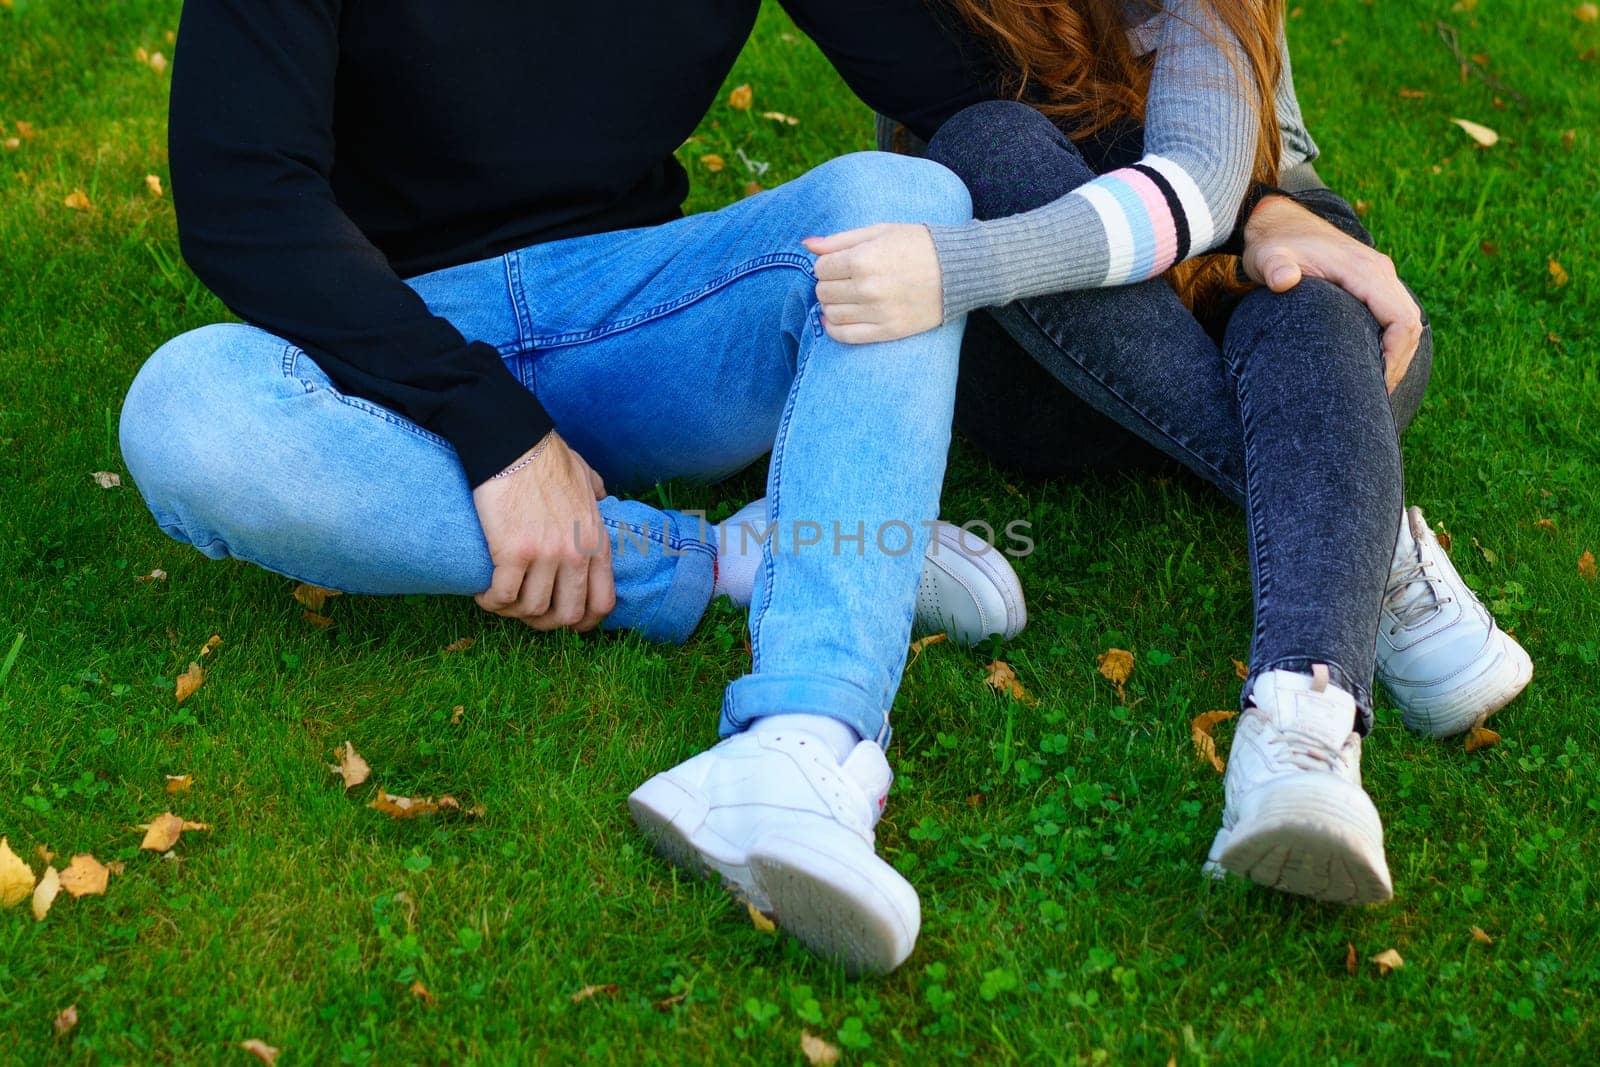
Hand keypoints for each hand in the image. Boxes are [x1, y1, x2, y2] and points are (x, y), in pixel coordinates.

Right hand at [471, 432, 614, 631]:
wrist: (514, 444)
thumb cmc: (547, 457)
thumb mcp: (587, 476)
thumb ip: (597, 493)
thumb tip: (603, 495)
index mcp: (596, 541)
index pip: (602, 602)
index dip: (584, 622)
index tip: (565, 621)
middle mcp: (575, 554)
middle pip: (566, 615)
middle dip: (545, 622)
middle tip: (525, 612)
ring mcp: (546, 555)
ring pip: (531, 609)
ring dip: (512, 611)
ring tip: (500, 599)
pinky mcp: (513, 552)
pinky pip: (502, 596)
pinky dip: (491, 601)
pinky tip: (483, 593)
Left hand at [803, 223, 943, 343]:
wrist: (958, 270)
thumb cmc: (918, 244)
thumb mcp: (880, 231)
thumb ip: (840, 239)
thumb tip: (807, 245)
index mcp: (862, 259)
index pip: (821, 268)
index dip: (826, 265)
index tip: (839, 264)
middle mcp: (866, 288)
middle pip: (823, 292)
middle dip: (829, 285)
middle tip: (844, 280)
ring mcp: (877, 312)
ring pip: (831, 314)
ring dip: (831, 306)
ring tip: (846, 297)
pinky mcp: (888, 330)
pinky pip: (847, 336)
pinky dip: (835, 330)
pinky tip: (837, 320)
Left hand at [1241, 195, 1423, 393]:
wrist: (1278, 221)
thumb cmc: (1272, 245)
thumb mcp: (1268, 257)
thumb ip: (1275, 267)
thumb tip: (1283, 279)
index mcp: (1364, 270)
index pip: (1400, 318)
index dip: (1395, 355)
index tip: (1378, 385)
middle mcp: (1379, 271)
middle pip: (1410, 323)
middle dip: (1400, 361)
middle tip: (1377, 396)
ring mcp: (1378, 275)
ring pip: (1406, 320)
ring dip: (1398, 353)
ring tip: (1377, 387)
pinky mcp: (1371, 281)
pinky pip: (1393, 314)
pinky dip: (1391, 341)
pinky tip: (1372, 364)